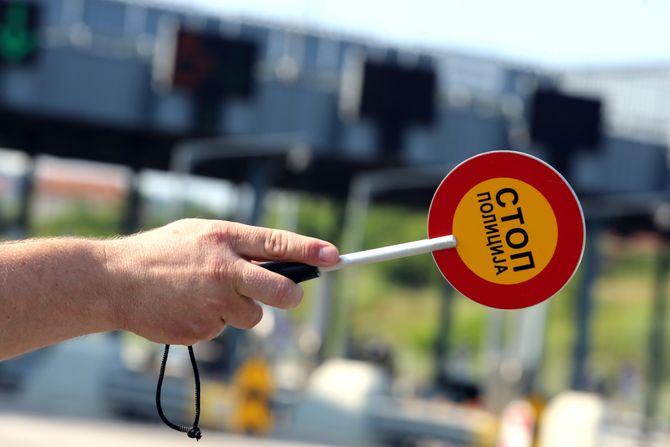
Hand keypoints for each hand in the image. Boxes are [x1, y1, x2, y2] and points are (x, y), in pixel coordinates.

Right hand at [103, 219, 338, 345]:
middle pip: (282, 291)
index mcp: (225, 238)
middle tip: (288, 296)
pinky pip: (225, 328)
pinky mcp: (203, 329)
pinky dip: (214, 321)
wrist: (114, 282)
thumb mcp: (199, 233)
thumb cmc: (160, 253)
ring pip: (253, 316)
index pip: (279, 243)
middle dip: (291, 296)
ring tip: (206, 296)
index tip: (335, 257)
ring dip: (240, 310)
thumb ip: (237, 245)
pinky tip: (189, 308)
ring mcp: (214, 302)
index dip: (310, 250)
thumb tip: (278, 258)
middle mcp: (224, 270)